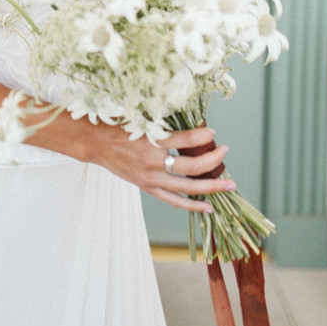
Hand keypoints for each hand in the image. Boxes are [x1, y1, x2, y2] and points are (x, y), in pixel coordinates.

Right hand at [90, 123, 235, 212]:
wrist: (97, 143)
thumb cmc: (119, 126)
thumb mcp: (141, 119)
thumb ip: (165, 123)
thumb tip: (191, 124)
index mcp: (151, 141)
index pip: (185, 140)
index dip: (201, 136)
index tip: (212, 132)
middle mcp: (152, 162)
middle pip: (191, 166)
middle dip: (213, 160)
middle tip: (225, 151)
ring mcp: (151, 179)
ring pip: (187, 187)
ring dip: (211, 186)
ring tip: (229, 184)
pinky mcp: (148, 188)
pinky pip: (174, 200)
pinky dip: (192, 205)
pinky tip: (209, 206)